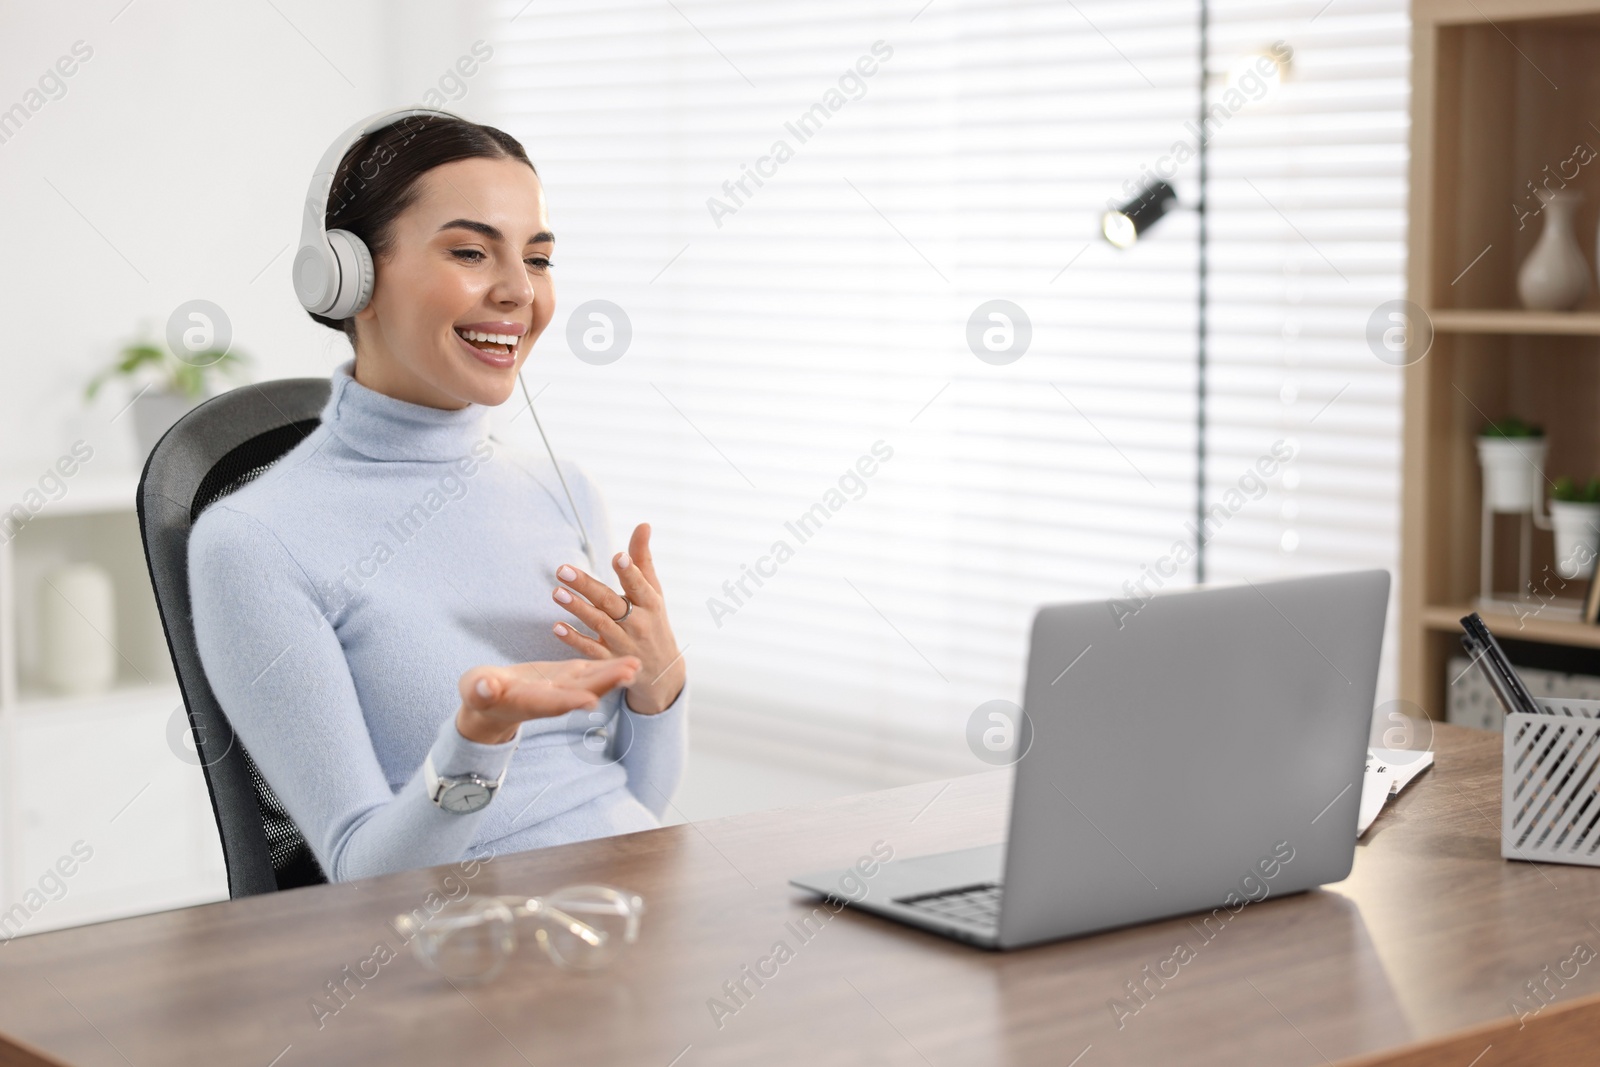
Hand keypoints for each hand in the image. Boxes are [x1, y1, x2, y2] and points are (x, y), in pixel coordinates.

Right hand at [455, 656, 641, 744]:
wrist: (492, 699)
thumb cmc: (479, 694)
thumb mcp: (476, 691)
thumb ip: (481, 690)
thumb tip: (484, 688)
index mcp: (531, 702)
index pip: (552, 703)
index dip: (569, 702)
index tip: (589, 700)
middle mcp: (554, 698)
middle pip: (582, 691)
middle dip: (605, 683)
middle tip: (629, 674)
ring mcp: (564, 687)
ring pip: (593, 681)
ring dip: (615, 674)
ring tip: (637, 665)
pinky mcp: (568, 676)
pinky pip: (592, 671)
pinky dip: (610, 665)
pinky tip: (630, 660)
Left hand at [552, 522, 685, 714]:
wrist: (663, 672)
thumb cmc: (654, 622)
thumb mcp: (654, 592)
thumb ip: (643, 560)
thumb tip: (643, 524)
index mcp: (650, 603)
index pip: (639, 585)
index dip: (630, 572)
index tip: (618, 557)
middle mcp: (637, 623)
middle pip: (610, 602)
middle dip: (587, 586)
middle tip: (562, 569)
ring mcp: (623, 644)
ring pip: (598, 624)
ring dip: (577, 608)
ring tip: (556, 592)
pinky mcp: (609, 661)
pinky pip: (590, 650)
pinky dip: (573, 639)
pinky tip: (557, 626)